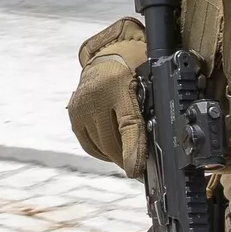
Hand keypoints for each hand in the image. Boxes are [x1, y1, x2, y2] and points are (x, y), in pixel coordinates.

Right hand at [68, 17, 148, 175]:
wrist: (105, 60)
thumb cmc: (131, 74)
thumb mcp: (146, 87)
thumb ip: (149, 112)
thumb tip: (157, 145)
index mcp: (119, 86)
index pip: (128, 125)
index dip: (132, 150)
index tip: (135, 171)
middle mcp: (96, 96)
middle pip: (111, 141)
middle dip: (125, 158)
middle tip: (137, 166)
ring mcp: (81, 107)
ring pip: (99, 146)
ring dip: (114, 155)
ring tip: (126, 155)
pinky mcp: (74, 115)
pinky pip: (88, 144)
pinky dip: (102, 151)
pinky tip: (111, 150)